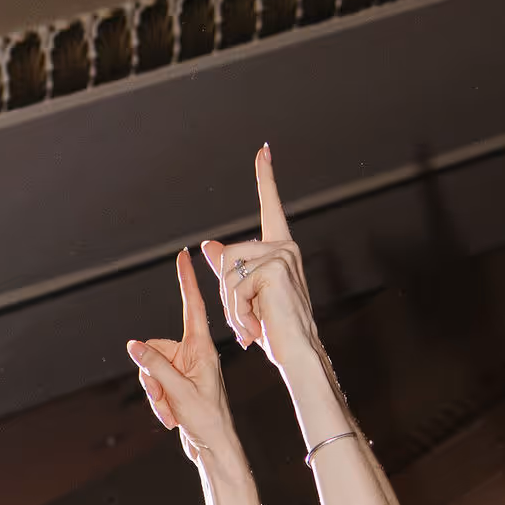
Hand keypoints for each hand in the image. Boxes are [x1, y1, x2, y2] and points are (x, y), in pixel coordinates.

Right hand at [127, 249, 236, 466]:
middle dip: (152, 377)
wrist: (214, 448)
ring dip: (155, 394)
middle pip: (154, 349)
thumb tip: (133, 346)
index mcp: (202, 349)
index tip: (183, 255)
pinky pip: (153, 384)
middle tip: (165, 400)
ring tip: (172, 412)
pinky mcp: (177, 383)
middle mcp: (192, 354)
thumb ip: (154, 367)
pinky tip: (171, 418)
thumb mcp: (178, 392)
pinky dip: (158, 402)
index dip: (186, 281)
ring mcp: (184, 369)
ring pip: (150, 369)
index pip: (193, 306)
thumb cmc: (207, 420)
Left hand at [201, 144, 320, 379]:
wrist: (297, 354)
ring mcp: (282, 254)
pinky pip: (237, 286)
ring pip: (229, 273)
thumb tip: (208, 246)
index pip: (271, 207)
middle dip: (227, 294)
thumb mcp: (245, 298)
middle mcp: (284, 246)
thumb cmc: (274, 330)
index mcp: (280, 249)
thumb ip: (228, 270)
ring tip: (251, 325)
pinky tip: (255, 327)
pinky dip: (239, 313)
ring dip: (232, 307)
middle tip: (245, 320)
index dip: (265, 178)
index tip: (263, 151)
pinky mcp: (276, 267)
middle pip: (228, 256)